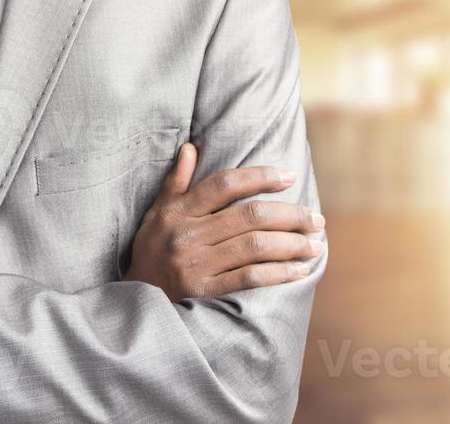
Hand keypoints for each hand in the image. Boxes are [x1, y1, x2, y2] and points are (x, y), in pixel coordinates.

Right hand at [123, 142, 324, 301]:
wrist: (133, 301)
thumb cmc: (150, 251)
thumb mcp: (156, 213)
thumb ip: (176, 182)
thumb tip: (191, 147)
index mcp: (178, 211)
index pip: (225, 184)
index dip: (260, 177)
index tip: (289, 176)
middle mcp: (188, 235)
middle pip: (249, 216)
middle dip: (290, 215)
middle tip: (316, 218)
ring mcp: (196, 264)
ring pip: (254, 246)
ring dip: (291, 244)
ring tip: (315, 244)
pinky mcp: (204, 291)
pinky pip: (249, 278)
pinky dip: (278, 273)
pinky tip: (299, 270)